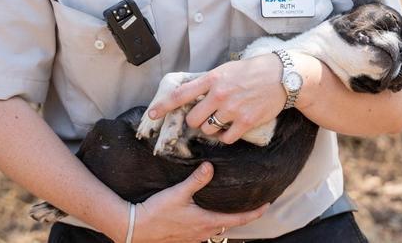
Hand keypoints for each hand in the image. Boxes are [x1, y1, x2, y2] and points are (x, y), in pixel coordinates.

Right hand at [131, 162, 267, 242]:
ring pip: (216, 230)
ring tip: (231, 208)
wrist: (134, 228)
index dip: (255, 213)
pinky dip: (211, 223)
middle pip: (229, 225)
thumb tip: (211, 167)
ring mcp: (193, 239)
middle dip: (242, 215)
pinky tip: (206, 215)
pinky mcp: (183, 239)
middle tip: (252, 204)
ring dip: (225, 220)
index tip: (267, 206)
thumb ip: (196, 180)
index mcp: (206, 222)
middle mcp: (203, 233)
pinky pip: (203, 232)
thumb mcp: (178, 193)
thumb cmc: (156, 212)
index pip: (238, 220)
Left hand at [148, 54, 285, 143]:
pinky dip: (227, 136)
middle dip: (197, 121)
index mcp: (213, 79)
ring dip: (212, 128)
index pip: (181, 94)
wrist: (282, 77)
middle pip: (194, 119)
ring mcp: (232, 109)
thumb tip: (193, 94)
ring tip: (224, 119)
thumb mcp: (228, 69)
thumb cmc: (255, 71)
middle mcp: (220, 94)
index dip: (164, 106)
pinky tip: (234, 127)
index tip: (153, 114)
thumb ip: (210, 82)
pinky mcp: (245, 121)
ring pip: (209, 130)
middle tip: (206, 117)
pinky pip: (226, 138)